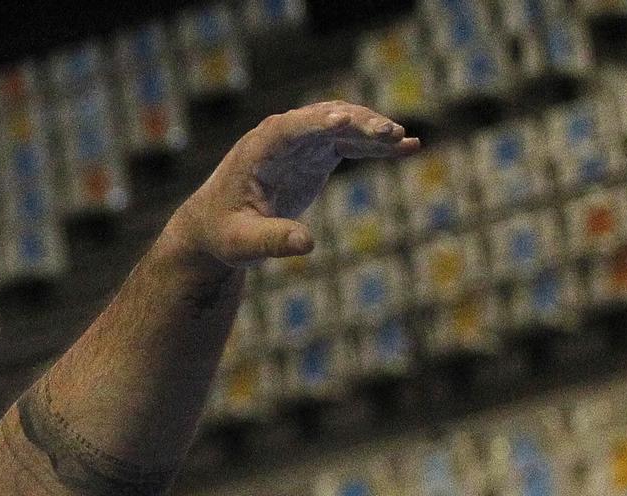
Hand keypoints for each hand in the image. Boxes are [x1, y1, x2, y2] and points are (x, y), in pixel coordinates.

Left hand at [162, 101, 420, 268]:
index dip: (317, 123)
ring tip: (404, 142)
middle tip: (389, 135)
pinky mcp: (317, 153)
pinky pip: (352, 142)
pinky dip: (377, 145)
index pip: (291, 127)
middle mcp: (282, 135)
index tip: (344, 120)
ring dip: (374, 131)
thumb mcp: (242, 244)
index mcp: (259, 148)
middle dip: (357, 124)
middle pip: (325, 119)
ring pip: (345, 126)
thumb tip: (307, 244)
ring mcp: (303, 141)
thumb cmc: (223, 234)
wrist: (217, 226)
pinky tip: (409, 148)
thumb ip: (271, 241)